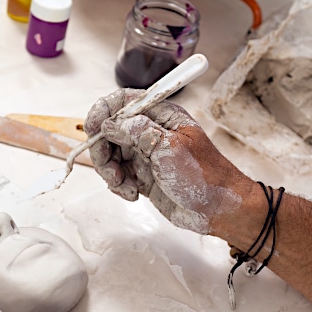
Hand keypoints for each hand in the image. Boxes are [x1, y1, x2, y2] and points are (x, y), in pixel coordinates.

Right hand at [85, 89, 257, 235]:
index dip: (103, 110)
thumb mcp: (170, 148)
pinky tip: (134, 194)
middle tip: (108, 167)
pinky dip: (119, 185)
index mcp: (162, 116)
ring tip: (124, 185)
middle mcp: (151, 132)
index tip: (92, 127)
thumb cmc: (205, 176)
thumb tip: (110, 124)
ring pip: (111, 155)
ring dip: (110, 171)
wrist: (219, 210)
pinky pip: (118, 175)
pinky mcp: (143, 175)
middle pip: (110, 130)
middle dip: (103, 149)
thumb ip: (137, 131)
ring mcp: (145, 155)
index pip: (124, 101)